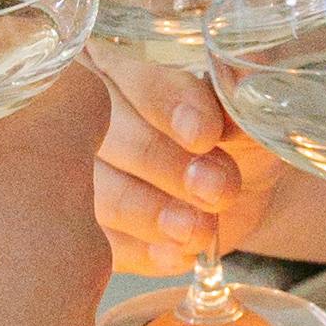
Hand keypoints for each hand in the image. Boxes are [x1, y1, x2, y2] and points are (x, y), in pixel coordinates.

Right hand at [90, 46, 325, 281]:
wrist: (237, 193)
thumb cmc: (233, 138)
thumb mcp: (245, 114)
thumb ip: (241, 95)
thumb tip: (249, 74)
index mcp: (115, 70)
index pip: (137, 83)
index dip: (170, 108)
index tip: (205, 135)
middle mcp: (81, 120)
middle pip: (105, 138)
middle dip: (164, 164)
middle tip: (215, 189)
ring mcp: (76, 180)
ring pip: (100, 195)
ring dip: (151, 214)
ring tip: (198, 229)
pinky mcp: (88, 232)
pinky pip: (105, 245)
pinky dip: (145, 253)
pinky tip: (178, 255)